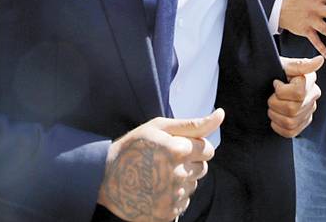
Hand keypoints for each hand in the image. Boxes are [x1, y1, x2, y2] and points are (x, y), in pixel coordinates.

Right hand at [98, 109, 223, 221]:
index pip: (208, 149)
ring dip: (182, 179)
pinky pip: (183, 203)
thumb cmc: (133, 147)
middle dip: (190, 162)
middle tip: (166, 160)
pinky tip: (156, 188)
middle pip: (203, 168)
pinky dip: (174, 196)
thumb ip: (193, 124)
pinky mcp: (166, 213)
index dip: (194, 147)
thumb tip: (220, 114)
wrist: (105, 177)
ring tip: (159, 174)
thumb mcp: (159, 127)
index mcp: (178, 150)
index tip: (178, 147)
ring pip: (193, 185)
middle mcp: (178, 175)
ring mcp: (172, 196)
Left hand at [268, 56, 323, 137]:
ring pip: (290, 122)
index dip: (281, 91)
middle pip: (293, 109)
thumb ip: (300, 65)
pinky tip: (275, 116)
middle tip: (271, 96)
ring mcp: (309, 110)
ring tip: (272, 106)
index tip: (275, 83)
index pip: (298, 93)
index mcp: (310, 80)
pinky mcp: (303, 122)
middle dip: (275, 103)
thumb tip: (320, 60)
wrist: (268, 81)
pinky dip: (278, 126)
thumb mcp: (284, 65)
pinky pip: (290, 132)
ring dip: (275, 115)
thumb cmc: (276, 70)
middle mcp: (314, 95)